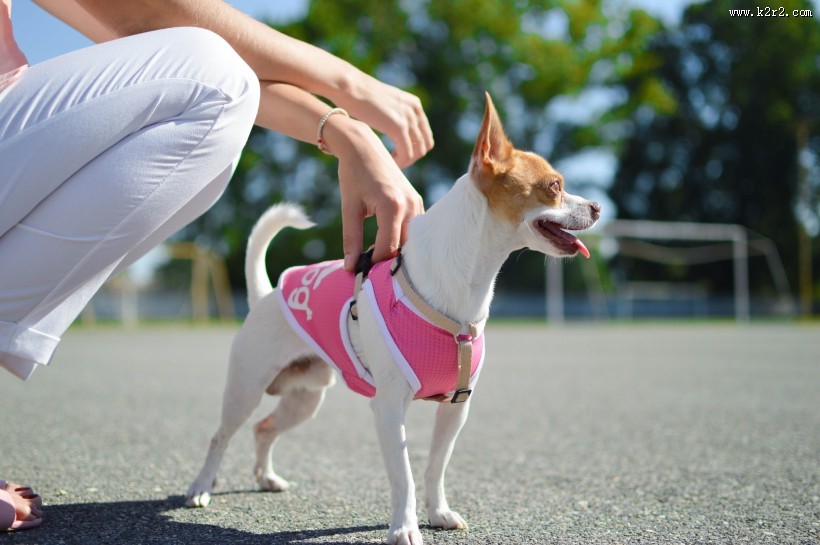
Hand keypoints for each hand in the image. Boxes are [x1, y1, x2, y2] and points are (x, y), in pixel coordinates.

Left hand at [325, 118, 424, 270]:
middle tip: (369, 269)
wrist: (364, 147)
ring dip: (395, 251)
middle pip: (402, 247)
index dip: (374, 264)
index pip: (387, 248)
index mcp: (392, 206)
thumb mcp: (349, 208)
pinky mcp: (417, 201)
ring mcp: (416, 203)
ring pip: (410, 240)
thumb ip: (351, 240)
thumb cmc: (353, 175)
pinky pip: (413, 229)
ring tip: (376, 258)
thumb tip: (350, 269)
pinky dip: (401, 239)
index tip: (361, 272)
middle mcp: (410, 205)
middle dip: (387, 261)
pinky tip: (386, 244)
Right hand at [333, 77, 433, 168]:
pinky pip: (406, 153)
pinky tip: (387, 161)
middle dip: (412, 157)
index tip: (398, 154)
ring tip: (391, 163)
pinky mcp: (399, 126)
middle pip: (425, 144)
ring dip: (406, 161)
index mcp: (414, 104)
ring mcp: (408, 118)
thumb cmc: (359, 97)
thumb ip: (394, 114)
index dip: (414, 149)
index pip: (425, 134)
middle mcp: (415, 110)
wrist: (350, 87)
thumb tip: (391, 127)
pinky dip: (400, 162)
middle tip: (395, 161)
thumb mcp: (385, 104)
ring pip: (418, 151)